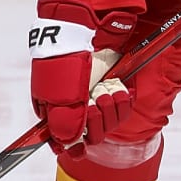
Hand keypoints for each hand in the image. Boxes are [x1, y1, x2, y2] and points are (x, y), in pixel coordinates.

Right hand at [29, 0, 136, 148]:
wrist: (82, 34)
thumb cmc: (64, 63)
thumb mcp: (58, 95)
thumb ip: (63, 123)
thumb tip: (67, 146)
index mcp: (57, 111)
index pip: (68, 141)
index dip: (75, 144)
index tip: (80, 145)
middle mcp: (77, 109)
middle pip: (93, 134)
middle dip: (96, 120)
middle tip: (92, 100)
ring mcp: (96, 100)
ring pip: (110, 123)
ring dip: (110, 107)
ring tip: (104, 88)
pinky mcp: (114, 91)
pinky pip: (123, 108)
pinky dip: (122, 99)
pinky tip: (115, 86)